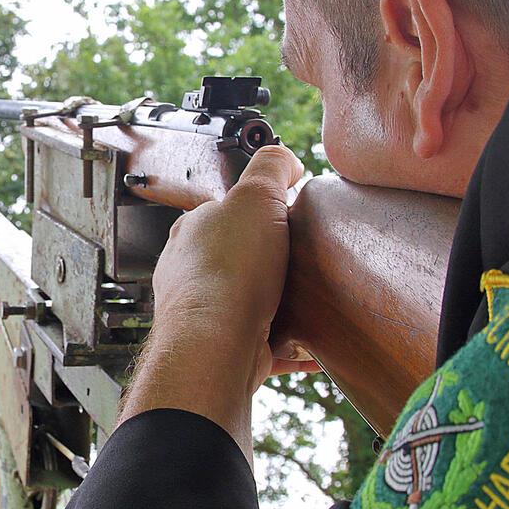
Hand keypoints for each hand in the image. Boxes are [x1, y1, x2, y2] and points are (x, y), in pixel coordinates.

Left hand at [118, 145, 306, 457]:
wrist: (216, 344)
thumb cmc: (226, 273)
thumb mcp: (255, 194)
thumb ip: (271, 168)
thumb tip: (286, 159)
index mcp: (194, 232)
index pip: (226, 212)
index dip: (260, 210)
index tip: (289, 214)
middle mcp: (194, 274)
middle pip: (240, 259)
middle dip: (273, 260)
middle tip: (307, 258)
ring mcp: (210, 314)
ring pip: (251, 303)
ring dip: (282, 303)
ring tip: (314, 299)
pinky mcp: (230, 349)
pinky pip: (268, 345)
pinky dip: (292, 346)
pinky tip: (313, 346)